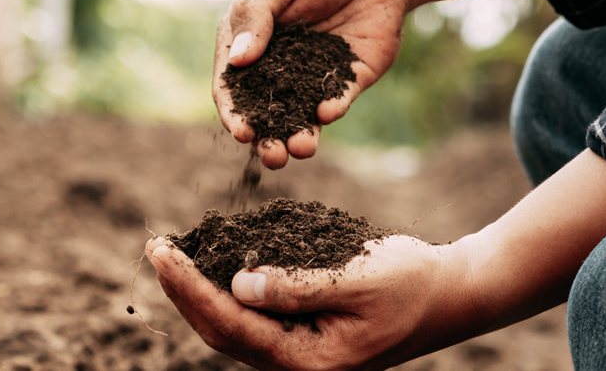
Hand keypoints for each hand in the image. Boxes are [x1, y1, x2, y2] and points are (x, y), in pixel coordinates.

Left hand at [146, 234, 473, 370]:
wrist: (449, 295)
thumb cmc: (411, 282)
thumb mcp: (357, 278)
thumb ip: (296, 286)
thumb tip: (236, 285)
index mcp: (310, 363)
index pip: (231, 326)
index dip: (190, 287)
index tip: (163, 251)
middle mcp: (298, 368)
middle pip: (221, 334)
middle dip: (184, 290)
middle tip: (156, 246)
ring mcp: (300, 357)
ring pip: (231, 329)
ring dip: (199, 292)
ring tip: (172, 255)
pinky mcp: (303, 339)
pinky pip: (252, 320)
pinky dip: (226, 292)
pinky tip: (212, 266)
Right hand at [213, 0, 413, 168]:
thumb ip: (255, 17)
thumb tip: (238, 61)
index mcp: (249, 44)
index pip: (233, 87)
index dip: (234, 113)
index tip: (241, 133)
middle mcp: (277, 67)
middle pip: (266, 113)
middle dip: (268, 140)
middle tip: (273, 157)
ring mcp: (312, 76)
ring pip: (301, 117)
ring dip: (299, 137)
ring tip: (301, 149)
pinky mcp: (347, 79)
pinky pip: (337, 100)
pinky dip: (331, 109)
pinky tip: (328, 112)